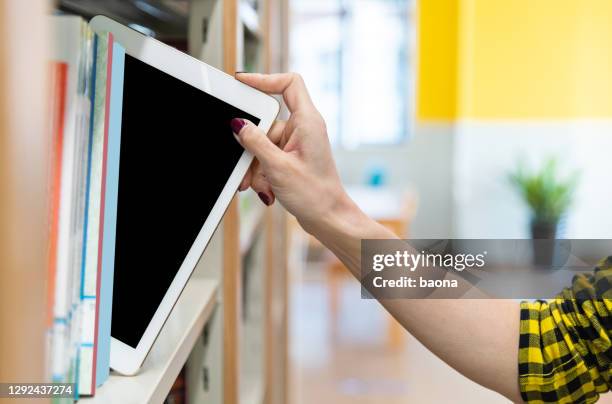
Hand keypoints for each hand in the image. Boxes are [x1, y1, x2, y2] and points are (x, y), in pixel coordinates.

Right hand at [231, 72, 351, 234]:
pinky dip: (262, 172)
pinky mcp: (292, 158)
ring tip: (259, 186)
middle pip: (266, 122)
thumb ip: (255, 143)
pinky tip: (265, 189)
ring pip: (263, 144)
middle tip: (246, 165)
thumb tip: (238, 125)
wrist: (328, 219)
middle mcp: (304, 129)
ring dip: (256, 166)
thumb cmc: (315, 195)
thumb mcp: (277, 167)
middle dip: (252, 147)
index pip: (289, 84)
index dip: (265, 79)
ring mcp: (298, 144)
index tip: (242, 83)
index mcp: (308, 122)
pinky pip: (268, 157)